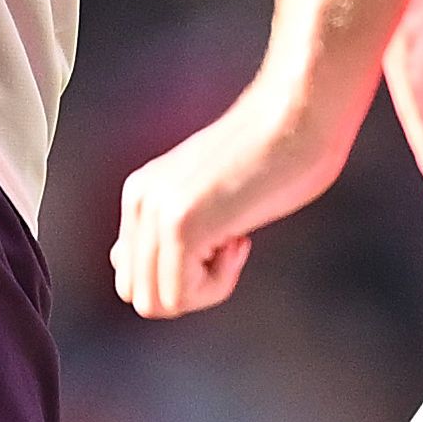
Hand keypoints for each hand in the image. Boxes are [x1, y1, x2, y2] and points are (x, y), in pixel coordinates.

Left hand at [110, 83, 360, 318]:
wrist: (299, 118)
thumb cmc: (275, 157)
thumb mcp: (209, 194)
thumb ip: (168, 228)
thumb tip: (122, 265)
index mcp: (140, 191)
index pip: (131, 274)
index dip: (181, 275)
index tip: (220, 238)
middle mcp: (139, 199)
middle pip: (138, 294)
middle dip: (187, 290)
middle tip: (227, 245)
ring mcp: (156, 211)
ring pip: (155, 303)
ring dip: (202, 290)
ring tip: (234, 240)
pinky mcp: (181, 224)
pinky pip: (181, 297)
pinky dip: (218, 284)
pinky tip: (241, 238)